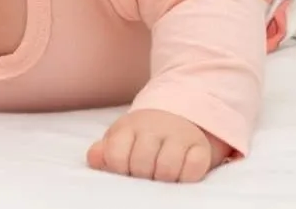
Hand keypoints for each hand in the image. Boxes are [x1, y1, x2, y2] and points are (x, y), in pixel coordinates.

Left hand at [86, 109, 231, 182]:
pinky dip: (187, 176)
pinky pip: (193, 168)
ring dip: (163, 179)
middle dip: (141, 175)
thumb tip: (95, 157)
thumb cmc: (142, 138)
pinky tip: (180, 173)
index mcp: (130, 126)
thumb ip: (105, 151)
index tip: (126, 167)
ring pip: (167, 169)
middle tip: (145, 173)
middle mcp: (155, 126)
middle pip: (141, 164)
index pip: (115, 155)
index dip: (119, 168)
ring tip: (160, 175)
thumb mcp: (120, 140)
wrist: (177, 117)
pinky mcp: (200, 146)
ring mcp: (180, 135)